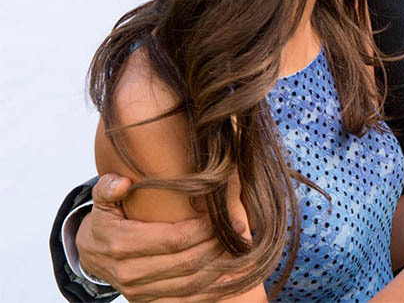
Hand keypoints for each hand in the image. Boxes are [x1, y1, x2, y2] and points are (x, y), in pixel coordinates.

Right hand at [78, 173, 226, 300]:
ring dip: (219, 269)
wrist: (91, 255)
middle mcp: (130, 272)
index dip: (201, 230)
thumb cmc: (106, 222)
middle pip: (185, 263)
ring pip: (188, 284)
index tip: (222, 218)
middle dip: (216, 247)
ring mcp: (138, 291)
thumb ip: (108, 188)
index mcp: (121, 244)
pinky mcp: (147, 301)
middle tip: (239, 232)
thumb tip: (122, 183)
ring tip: (240, 252)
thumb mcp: (102, 201)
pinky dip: (209, 291)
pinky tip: (230, 277)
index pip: (172, 239)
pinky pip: (184, 301)